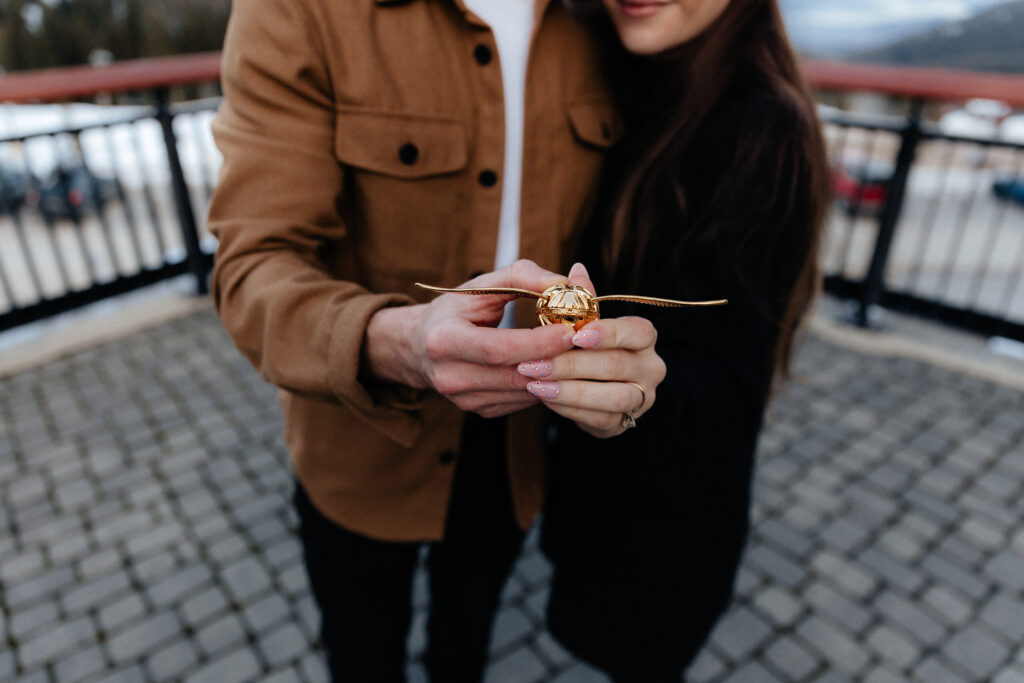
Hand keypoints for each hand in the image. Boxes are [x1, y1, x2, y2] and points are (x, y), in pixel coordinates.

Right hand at [364, 260, 575, 417]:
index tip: (570, 330)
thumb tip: (566, 283)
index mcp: (444, 340)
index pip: (498, 348)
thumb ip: (523, 276)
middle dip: (556, 358)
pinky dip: (545, 384)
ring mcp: (464, 399)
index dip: (537, 342)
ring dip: (557, 373)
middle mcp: (449, 376)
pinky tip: (556, 366)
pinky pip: (523, 400)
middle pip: (515, 373)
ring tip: (578, 351)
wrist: (419, 346)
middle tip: (587, 341)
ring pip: (524, 391)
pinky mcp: (480, 411)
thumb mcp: (481, 285)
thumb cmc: (455, 310)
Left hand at [516, 263, 666, 437]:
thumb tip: (576, 269)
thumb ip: (582, 297)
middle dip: (571, 365)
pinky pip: (599, 420)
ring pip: (611, 398)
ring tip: (535, 384)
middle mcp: (650, 367)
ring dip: (569, 391)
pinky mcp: (622, 423)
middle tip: (533, 363)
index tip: (575, 335)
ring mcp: (640, 398)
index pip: (637, 332)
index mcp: (643, 337)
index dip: (608, 333)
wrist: (598, 385)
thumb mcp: (585, 318)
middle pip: (616, 366)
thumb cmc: (588, 344)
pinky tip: (545, 398)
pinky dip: (569, 409)